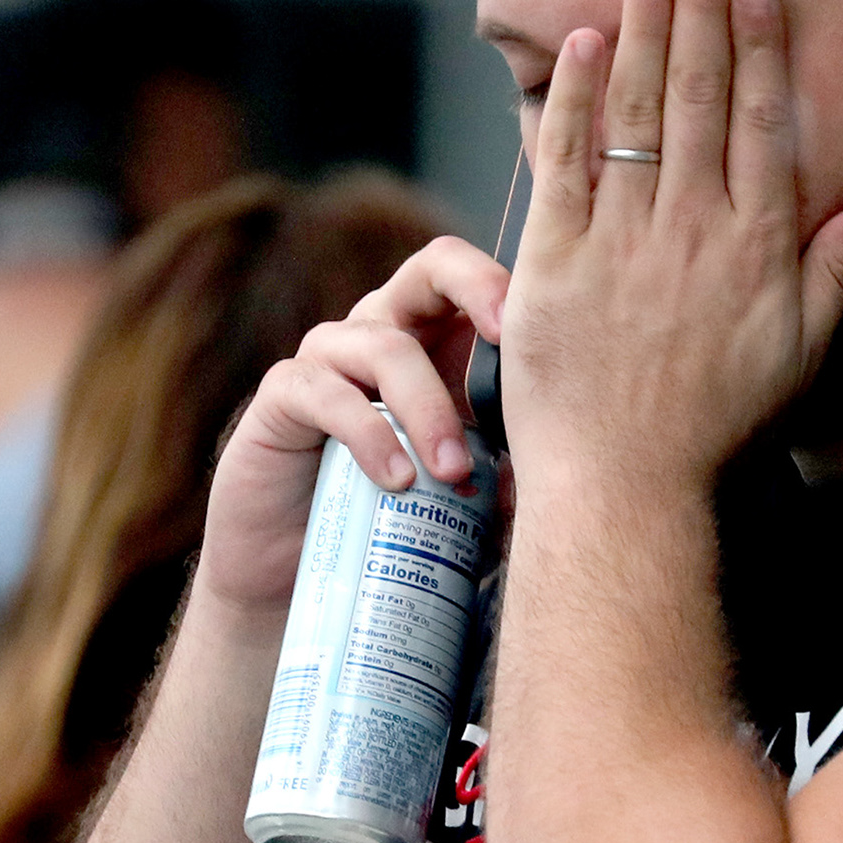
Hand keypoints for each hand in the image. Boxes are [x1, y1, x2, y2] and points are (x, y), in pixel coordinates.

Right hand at [197, 236, 510, 619]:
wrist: (291, 573)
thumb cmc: (383, 524)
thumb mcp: (455, 493)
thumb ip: (500, 469)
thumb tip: (560, 470)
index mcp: (432, 340)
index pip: (470, 280)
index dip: (504, 285)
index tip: (537, 330)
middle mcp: (380, 331)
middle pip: (429, 269)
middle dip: (476, 291)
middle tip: (510, 341)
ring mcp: (327, 358)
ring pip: (385, 347)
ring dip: (429, 408)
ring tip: (455, 472)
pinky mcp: (282, 397)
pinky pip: (326, 395)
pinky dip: (369, 436)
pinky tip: (397, 480)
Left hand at [496, 0, 842, 494]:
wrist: (623, 485)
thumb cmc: (714, 422)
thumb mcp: (799, 353)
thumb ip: (841, 273)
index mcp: (755, 249)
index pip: (760, 124)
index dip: (759, 45)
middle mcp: (692, 234)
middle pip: (699, 97)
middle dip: (702, 7)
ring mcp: (621, 245)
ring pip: (636, 114)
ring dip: (643, 31)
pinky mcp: (554, 263)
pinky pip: (565, 164)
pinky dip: (574, 100)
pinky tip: (585, 44)